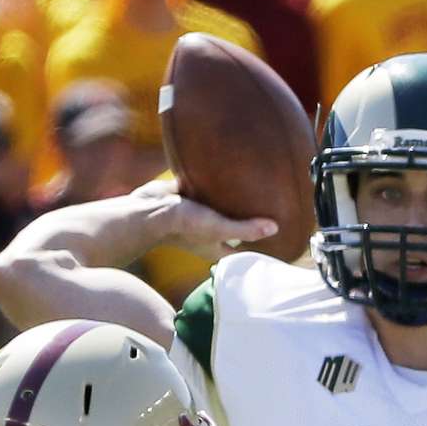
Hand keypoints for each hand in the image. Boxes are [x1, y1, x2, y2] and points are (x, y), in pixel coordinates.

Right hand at [130, 178, 277, 258]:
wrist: (146, 208)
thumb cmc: (183, 224)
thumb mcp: (218, 229)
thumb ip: (245, 229)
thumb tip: (275, 228)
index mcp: (217, 248)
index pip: (245, 252)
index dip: (261, 249)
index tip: (280, 241)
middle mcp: (210, 233)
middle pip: (236, 230)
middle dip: (252, 223)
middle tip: (274, 210)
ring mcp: (201, 215)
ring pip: (224, 210)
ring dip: (236, 202)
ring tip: (260, 189)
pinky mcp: (192, 198)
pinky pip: (211, 192)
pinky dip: (222, 185)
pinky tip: (235, 172)